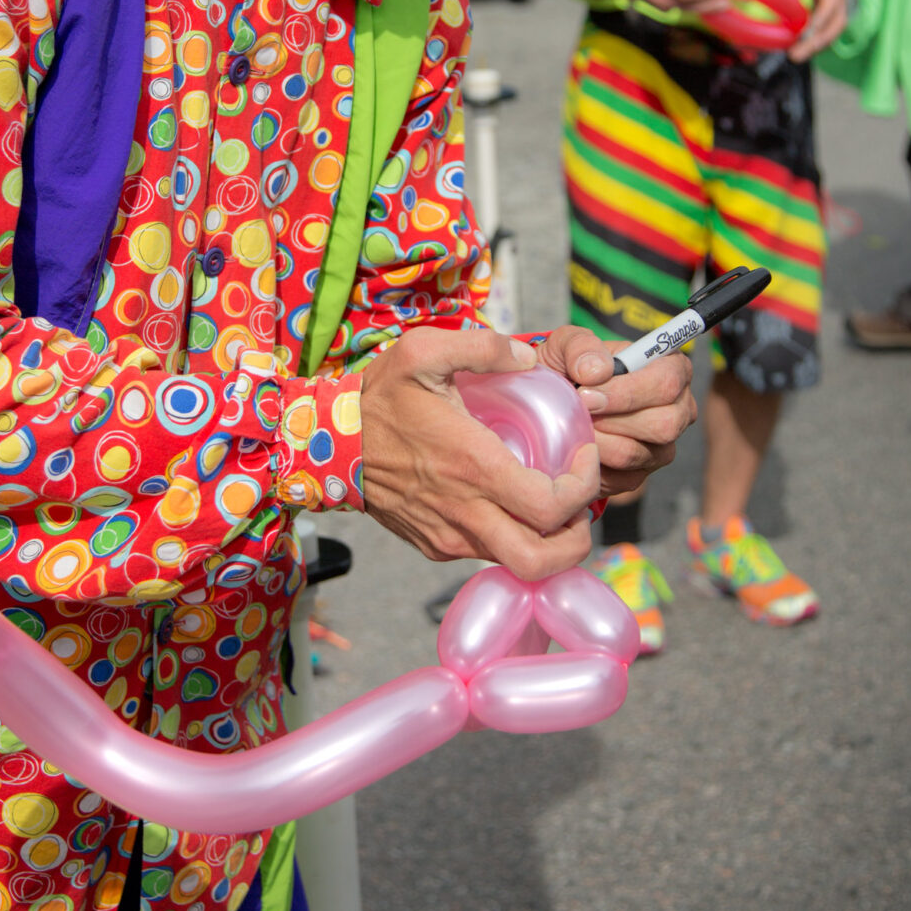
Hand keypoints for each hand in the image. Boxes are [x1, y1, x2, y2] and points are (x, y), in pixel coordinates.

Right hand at [359, 327, 598, 579]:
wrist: (327, 444)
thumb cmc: (377, 398)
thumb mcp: (423, 351)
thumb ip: (483, 347)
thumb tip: (530, 359)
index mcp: (473, 467)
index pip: (551, 508)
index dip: (583, 489)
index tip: (582, 458)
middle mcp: (464, 512)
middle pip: (540, 562)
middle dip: (575, 542)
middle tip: (578, 506)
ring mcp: (448, 536)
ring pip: (515, 564)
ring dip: (544, 541)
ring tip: (549, 503)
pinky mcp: (434, 545)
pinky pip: (485, 553)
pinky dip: (509, 537)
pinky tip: (506, 503)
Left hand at [534, 325, 695, 495]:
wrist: (551, 405)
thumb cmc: (567, 368)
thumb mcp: (566, 344)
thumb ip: (581, 346)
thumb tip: (596, 371)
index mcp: (671, 370)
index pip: (667, 382)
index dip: (627, 391)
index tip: (586, 392)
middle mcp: (678, 410)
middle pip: (664, 424)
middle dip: (612, 419)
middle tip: (579, 411)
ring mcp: (663, 446)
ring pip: (636, 453)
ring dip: (597, 440)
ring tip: (574, 425)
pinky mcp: (640, 474)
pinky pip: (620, 477)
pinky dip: (591, 462)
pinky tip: (577, 444)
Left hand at [784, 0, 849, 61]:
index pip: (825, 12)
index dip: (813, 25)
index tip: (798, 35)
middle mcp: (841, 10)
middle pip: (830, 31)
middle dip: (813, 45)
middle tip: (794, 55)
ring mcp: (840, 21)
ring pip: (829, 40)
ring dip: (812, 50)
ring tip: (794, 56)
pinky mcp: (834, 29)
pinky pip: (825, 41)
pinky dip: (812, 48)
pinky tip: (798, 52)